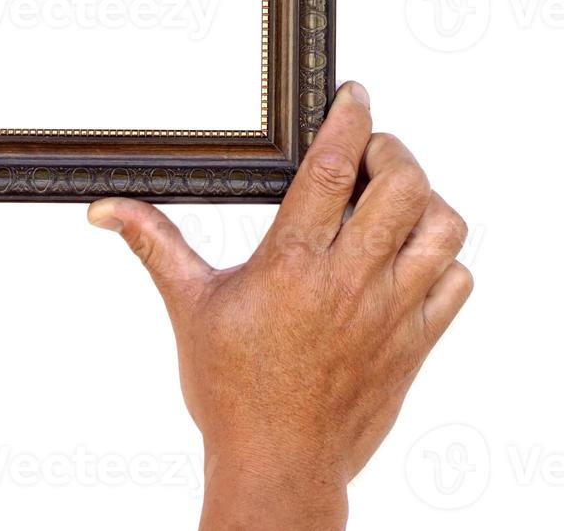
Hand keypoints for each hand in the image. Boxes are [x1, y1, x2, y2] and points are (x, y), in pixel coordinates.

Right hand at [86, 82, 473, 529]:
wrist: (279, 468)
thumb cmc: (232, 392)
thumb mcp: (188, 308)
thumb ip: (155, 245)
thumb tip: (106, 210)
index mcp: (291, 265)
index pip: (332, 168)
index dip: (350, 119)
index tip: (354, 95)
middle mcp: (349, 282)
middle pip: (403, 185)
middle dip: (393, 152)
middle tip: (371, 155)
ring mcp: (391, 313)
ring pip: (442, 228)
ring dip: (425, 202)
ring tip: (396, 204)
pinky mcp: (417, 343)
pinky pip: (457, 282)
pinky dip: (444, 259)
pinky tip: (412, 259)